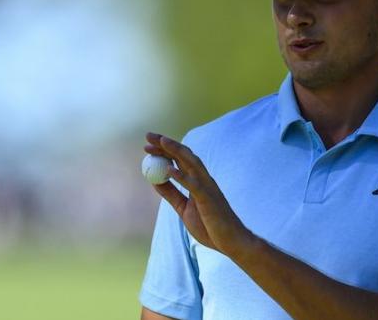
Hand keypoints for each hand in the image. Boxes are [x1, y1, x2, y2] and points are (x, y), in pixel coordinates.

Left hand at [144, 132, 254, 257]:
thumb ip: (172, 194)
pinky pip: (194, 185)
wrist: (229, 241)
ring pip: (191, 163)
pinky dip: (182, 176)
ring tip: (161, 141)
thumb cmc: (210, 226)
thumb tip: (156, 181)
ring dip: (175, 151)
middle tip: (148, 136)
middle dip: (166, 144)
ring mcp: (207, 187)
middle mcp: (203, 179)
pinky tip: (169, 170)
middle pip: (183, 156)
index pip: (179, 160)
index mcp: (198, 182)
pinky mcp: (208, 198)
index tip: (148, 146)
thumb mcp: (184, 209)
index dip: (164, 150)